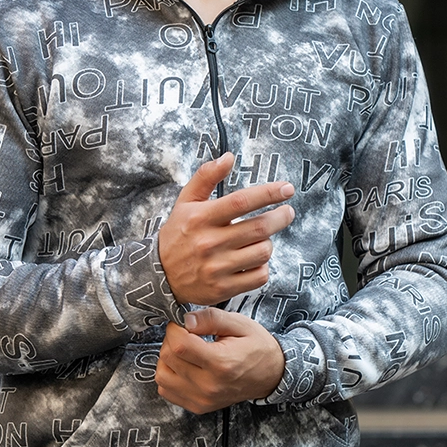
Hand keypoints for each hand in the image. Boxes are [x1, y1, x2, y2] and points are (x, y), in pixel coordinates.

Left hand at [156, 307, 285, 413]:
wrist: (272, 375)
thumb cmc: (256, 346)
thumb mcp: (239, 323)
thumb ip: (210, 318)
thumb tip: (185, 320)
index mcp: (221, 363)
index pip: (179, 345)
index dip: (175, 329)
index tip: (183, 323)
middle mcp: (209, 386)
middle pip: (168, 358)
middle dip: (171, 340)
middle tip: (186, 334)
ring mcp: (202, 400)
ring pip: (162, 376)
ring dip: (167, 359)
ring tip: (185, 351)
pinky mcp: (198, 406)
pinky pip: (167, 391)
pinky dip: (170, 375)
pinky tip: (185, 366)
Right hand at [159, 153, 294, 304]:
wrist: (159, 275)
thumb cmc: (178, 233)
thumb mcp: (185, 201)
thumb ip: (206, 177)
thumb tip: (229, 157)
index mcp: (201, 218)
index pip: (241, 201)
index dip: (269, 193)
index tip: (287, 188)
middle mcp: (209, 242)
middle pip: (259, 227)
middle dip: (281, 217)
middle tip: (287, 212)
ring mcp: (216, 268)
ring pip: (262, 252)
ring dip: (268, 243)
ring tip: (260, 238)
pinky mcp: (222, 289)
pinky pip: (259, 276)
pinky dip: (262, 267)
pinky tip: (253, 260)